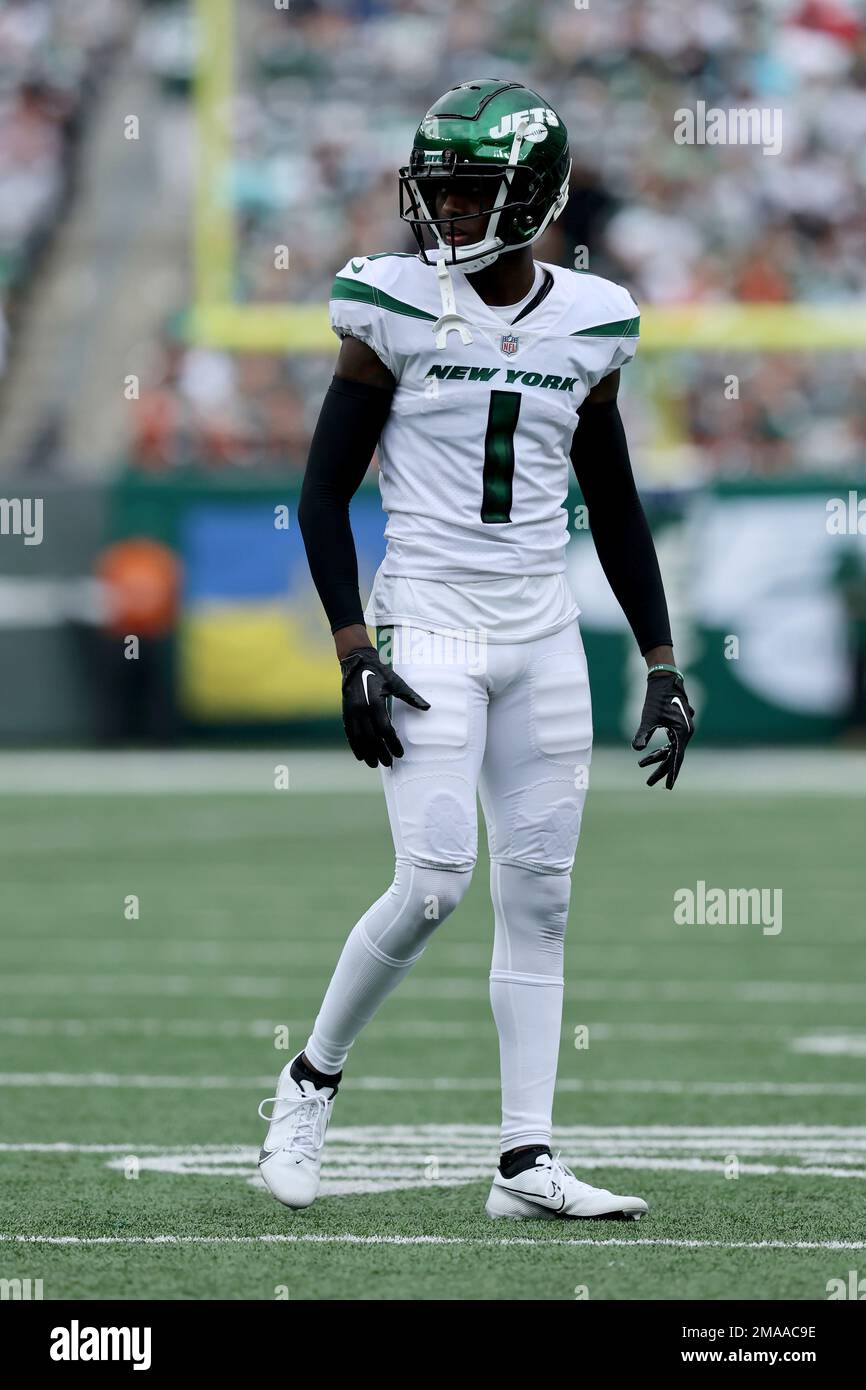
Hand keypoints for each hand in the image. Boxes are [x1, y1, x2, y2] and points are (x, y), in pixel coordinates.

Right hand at [340, 647, 429, 768]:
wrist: (356, 662)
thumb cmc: (379, 672)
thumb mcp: (396, 682)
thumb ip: (411, 696)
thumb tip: (427, 707)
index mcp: (375, 702)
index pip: (385, 729)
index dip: (392, 743)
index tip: (400, 753)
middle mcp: (361, 709)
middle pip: (372, 737)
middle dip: (380, 752)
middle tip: (389, 763)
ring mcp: (352, 712)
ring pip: (359, 738)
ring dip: (367, 753)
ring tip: (374, 764)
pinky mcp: (346, 712)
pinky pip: (350, 733)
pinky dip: (355, 746)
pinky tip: (360, 755)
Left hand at [632, 671, 694, 789]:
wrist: (665, 679)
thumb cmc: (657, 697)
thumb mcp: (648, 717)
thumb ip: (643, 733)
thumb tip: (635, 749)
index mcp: (682, 732)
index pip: (677, 758)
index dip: (671, 773)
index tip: (668, 787)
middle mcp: (686, 732)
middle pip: (674, 756)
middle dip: (660, 769)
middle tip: (649, 782)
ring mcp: (683, 728)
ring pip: (671, 749)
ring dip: (658, 758)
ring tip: (642, 765)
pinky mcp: (678, 724)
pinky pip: (671, 742)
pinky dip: (661, 749)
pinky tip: (650, 754)